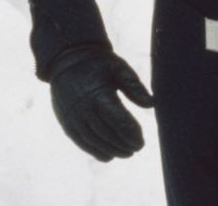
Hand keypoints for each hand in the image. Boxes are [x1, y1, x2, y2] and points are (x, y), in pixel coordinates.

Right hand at [48, 44, 154, 161]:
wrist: (68, 61)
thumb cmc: (99, 64)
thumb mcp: (119, 69)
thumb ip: (135, 87)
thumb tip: (152, 104)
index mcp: (98, 94)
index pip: (117, 120)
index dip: (130, 133)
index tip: (142, 142)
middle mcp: (83, 108)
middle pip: (106, 133)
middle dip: (123, 144)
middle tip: (137, 148)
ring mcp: (72, 117)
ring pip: (93, 140)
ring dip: (111, 150)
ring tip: (126, 154)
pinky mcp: (66, 122)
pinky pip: (80, 141)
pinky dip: (94, 151)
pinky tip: (107, 156)